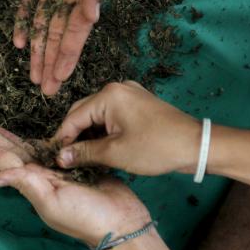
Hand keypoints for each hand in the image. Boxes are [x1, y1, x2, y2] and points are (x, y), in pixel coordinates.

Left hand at [0, 123, 149, 245]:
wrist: (121, 221)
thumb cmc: (85, 216)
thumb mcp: (51, 203)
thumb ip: (27, 185)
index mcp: (34, 183)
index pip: (7, 161)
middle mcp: (43, 174)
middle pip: (15, 151)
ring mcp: (60, 169)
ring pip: (31, 148)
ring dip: (13, 138)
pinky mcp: (78, 162)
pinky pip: (55, 147)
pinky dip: (42, 139)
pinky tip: (34, 135)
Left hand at [14, 0, 113, 94]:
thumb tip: (92, 19)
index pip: (75, 33)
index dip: (67, 56)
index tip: (60, 80)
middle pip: (56, 36)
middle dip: (51, 63)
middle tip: (44, 90)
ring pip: (40, 26)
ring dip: (36, 51)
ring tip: (31, 76)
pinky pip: (25, 5)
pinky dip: (21, 23)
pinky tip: (17, 43)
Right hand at [53, 81, 200, 175]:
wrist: (196, 145)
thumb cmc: (156, 148)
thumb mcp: (115, 153)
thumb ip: (84, 153)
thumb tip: (60, 157)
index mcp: (108, 95)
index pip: (73, 117)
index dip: (62, 139)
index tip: (53, 158)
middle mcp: (116, 89)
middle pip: (84, 113)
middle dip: (74, 136)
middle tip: (67, 160)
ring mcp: (129, 94)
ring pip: (98, 115)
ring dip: (90, 135)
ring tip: (85, 158)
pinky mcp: (138, 103)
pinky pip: (112, 115)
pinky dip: (104, 131)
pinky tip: (102, 149)